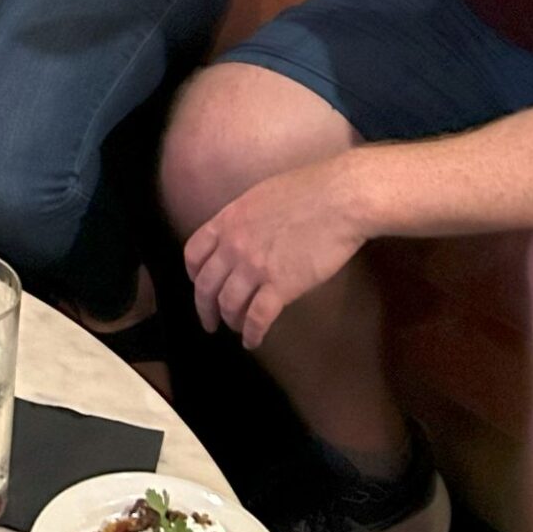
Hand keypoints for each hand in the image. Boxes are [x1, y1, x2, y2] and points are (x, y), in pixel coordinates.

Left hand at [183, 160, 367, 348]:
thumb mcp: (260, 196)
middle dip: (205, 308)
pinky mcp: (281, 286)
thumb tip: (243, 234)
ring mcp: (255, 267)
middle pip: (206, 285)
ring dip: (230, 321)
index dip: (194, 274)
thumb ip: (244, 219)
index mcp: (228, 220)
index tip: (199, 285)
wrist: (338, 199)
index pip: (194, 253)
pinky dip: (252, 333)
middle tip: (209, 321)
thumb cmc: (307, 191)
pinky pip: (258, 318)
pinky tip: (253, 340)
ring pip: (229, 305)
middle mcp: (234, 245)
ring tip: (237, 328)